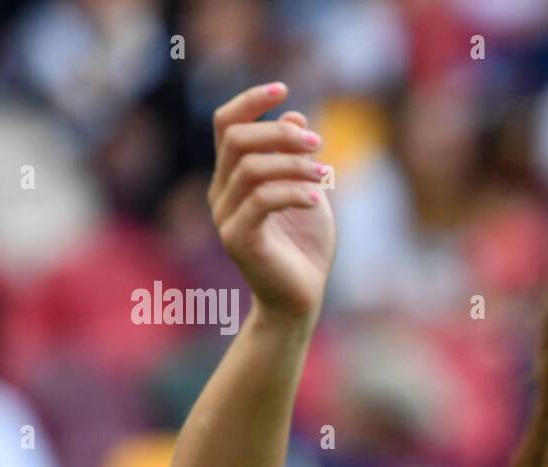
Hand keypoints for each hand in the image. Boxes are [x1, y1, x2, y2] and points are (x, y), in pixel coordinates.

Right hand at [208, 82, 335, 323]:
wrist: (301, 297)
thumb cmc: (305, 246)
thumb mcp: (307, 191)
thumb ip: (299, 157)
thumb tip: (295, 116)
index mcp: (232, 177)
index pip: (227, 124)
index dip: (250, 101)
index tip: (283, 88)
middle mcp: (221, 193)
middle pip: (238, 140)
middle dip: (281, 134)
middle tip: (319, 144)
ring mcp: (226, 217)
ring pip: (251, 169)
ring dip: (294, 164)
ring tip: (326, 175)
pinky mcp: (238, 239)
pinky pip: (261, 201)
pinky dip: (293, 192)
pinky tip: (316, 197)